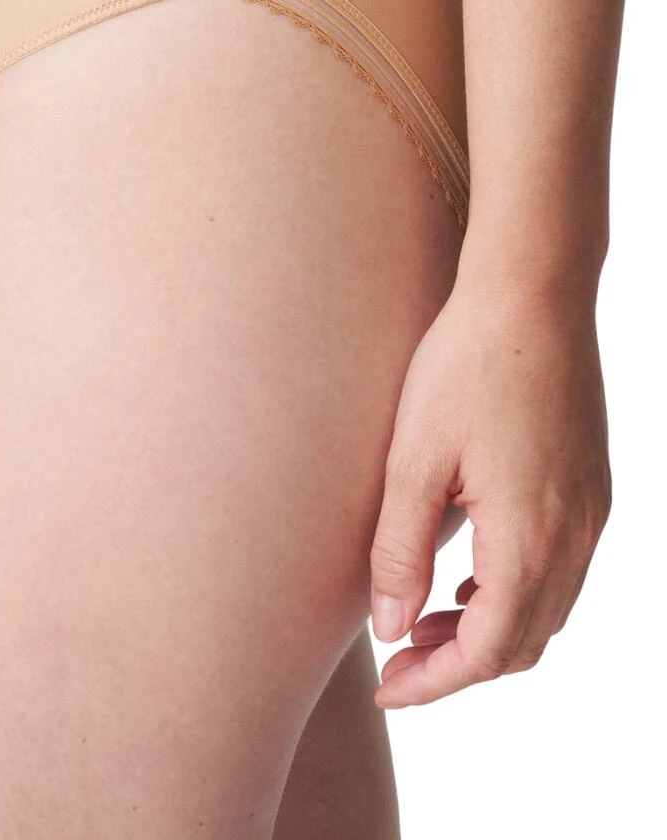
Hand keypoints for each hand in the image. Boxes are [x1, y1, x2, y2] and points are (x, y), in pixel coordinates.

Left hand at [369, 264, 610, 706]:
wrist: (532, 293)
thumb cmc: (465, 366)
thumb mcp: (414, 459)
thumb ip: (400, 551)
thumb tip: (391, 629)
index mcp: (530, 538)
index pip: (488, 650)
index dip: (437, 681)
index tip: (391, 688)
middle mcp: (575, 536)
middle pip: (524, 642)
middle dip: (460, 663)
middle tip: (398, 658)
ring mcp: (592, 512)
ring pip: (547, 610)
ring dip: (489, 630)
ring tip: (423, 618)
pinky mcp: (592, 486)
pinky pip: (561, 570)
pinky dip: (516, 593)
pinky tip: (469, 574)